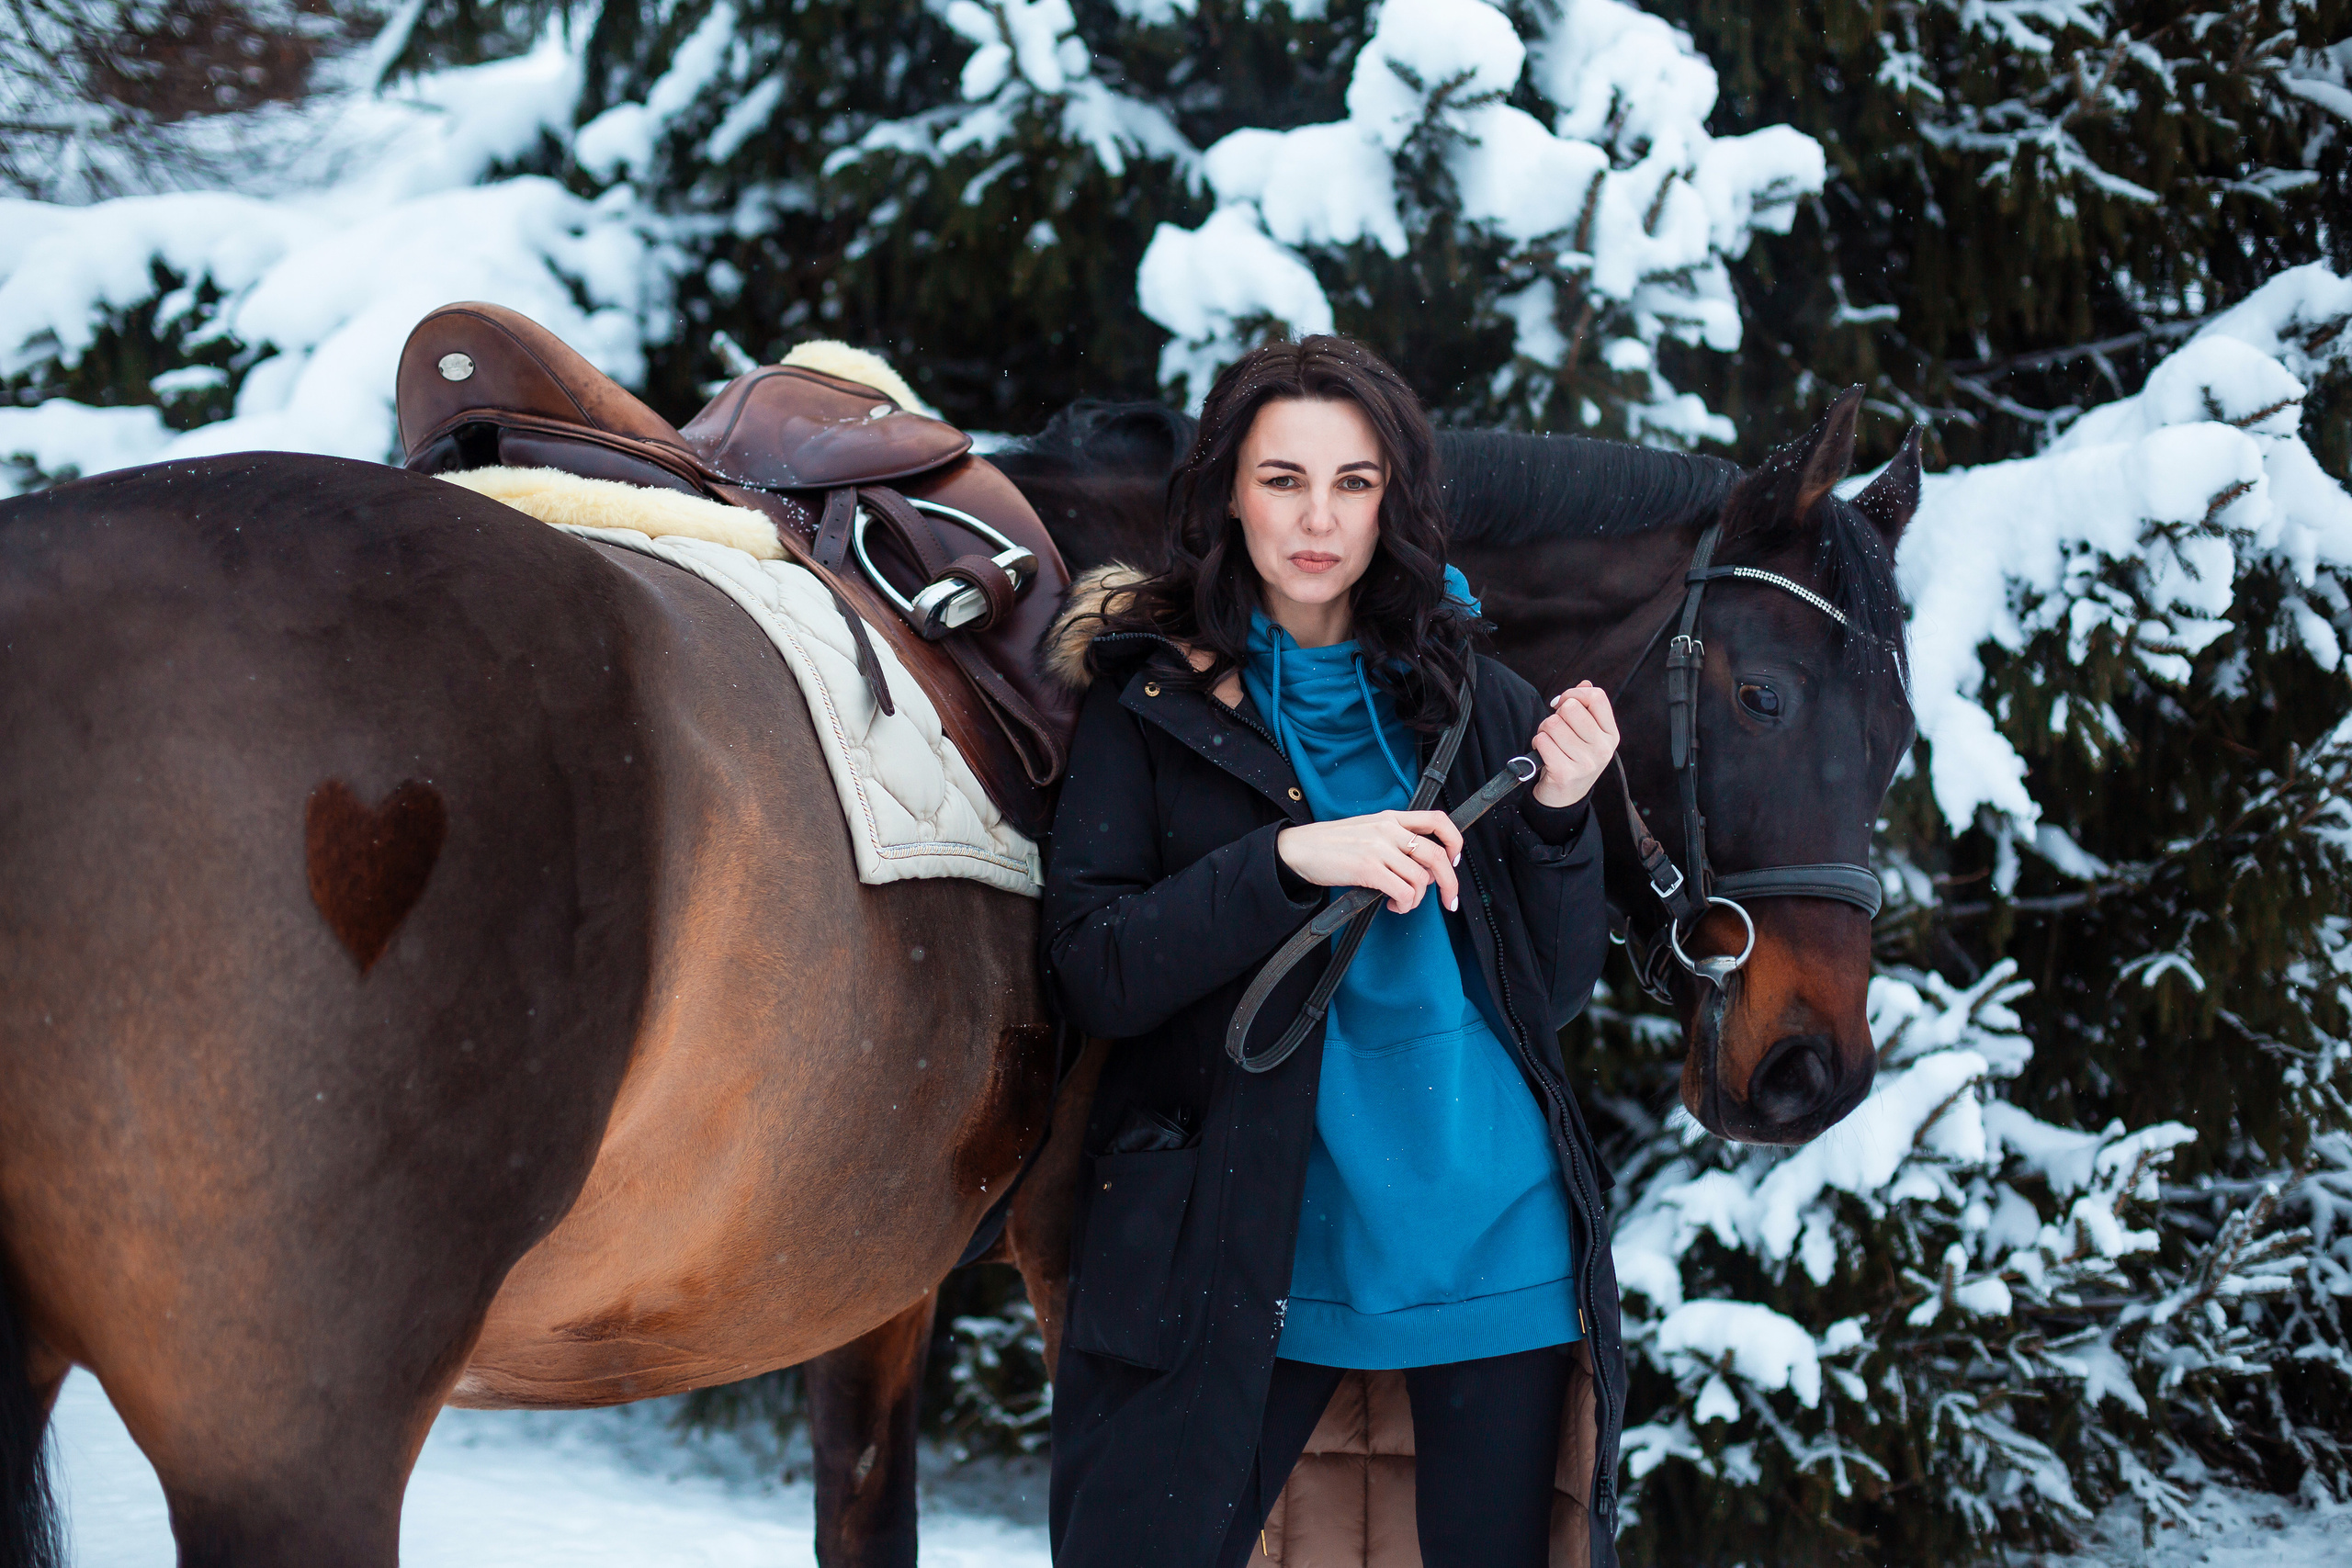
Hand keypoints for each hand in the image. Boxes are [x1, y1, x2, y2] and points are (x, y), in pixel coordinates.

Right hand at [1276, 810, 1463, 913]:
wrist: (1299, 849)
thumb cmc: (1332, 844)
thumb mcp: (1367, 830)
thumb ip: (1395, 840)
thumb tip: (1422, 869)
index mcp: (1391, 817)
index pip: (1437, 820)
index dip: (1454, 841)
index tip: (1454, 861)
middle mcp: (1388, 829)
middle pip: (1436, 856)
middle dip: (1449, 883)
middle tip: (1450, 901)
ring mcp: (1378, 848)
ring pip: (1420, 879)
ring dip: (1416, 899)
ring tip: (1401, 902)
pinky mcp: (1367, 868)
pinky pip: (1402, 891)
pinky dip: (1403, 904)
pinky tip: (1391, 905)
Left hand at [1532, 682, 1617, 806]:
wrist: (1564, 797)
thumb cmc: (1573, 758)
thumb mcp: (1586, 735)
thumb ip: (1586, 708)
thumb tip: (1585, 683)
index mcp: (1610, 734)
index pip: (1597, 697)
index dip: (1574, 693)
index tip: (1562, 703)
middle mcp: (1602, 748)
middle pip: (1571, 708)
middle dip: (1555, 715)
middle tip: (1555, 731)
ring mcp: (1586, 762)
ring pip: (1552, 724)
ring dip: (1544, 731)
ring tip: (1550, 744)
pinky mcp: (1566, 773)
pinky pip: (1542, 741)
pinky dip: (1538, 744)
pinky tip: (1544, 754)